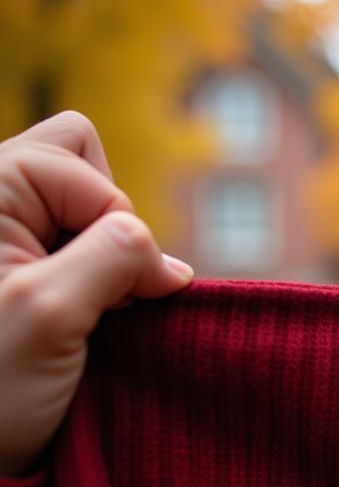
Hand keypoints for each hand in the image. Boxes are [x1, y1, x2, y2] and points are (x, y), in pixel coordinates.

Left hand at [0, 112, 193, 477]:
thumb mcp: (51, 313)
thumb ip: (116, 258)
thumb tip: (173, 267)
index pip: (84, 163)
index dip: (113, 226)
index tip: (106, 297)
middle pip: (80, 164)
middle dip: (107, 224)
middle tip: (91, 290)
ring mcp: (2, 238)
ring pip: (83, 208)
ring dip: (103, 259)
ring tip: (79, 313)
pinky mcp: (19, 274)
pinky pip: (77, 247)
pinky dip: (96, 281)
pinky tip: (81, 323)